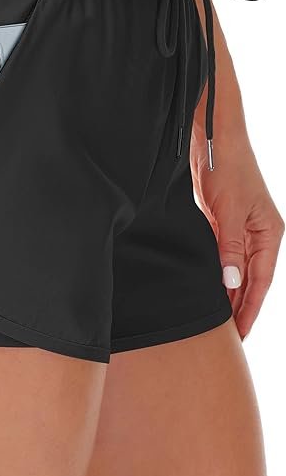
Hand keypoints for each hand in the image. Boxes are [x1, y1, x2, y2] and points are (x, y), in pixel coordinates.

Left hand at [190, 132, 283, 339]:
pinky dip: (215, 272)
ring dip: (225, 292)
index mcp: (269, 234)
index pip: (259, 282)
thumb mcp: (228, 211)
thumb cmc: (228, 169)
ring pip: (233, 270)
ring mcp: (240, 229)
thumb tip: (231, 284)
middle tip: (223, 336)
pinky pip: (221, 255)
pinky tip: (205, 287)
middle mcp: (258, 235)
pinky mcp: (221, 222)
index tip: (238, 335)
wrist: (212, 139)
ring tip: (212, 319)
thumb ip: (230, 248)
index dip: (248, 310)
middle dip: (238, 307)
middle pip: (249, 281)